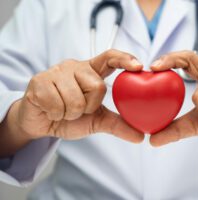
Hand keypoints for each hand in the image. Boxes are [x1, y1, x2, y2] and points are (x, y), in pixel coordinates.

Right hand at [15, 49, 143, 142]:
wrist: (41, 124)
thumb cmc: (70, 116)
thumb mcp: (97, 120)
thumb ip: (118, 124)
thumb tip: (141, 137)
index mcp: (91, 71)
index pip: (110, 57)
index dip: (125, 59)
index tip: (139, 66)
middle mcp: (75, 66)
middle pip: (98, 86)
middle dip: (89, 106)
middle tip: (78, 109)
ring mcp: (56, 72)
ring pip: (76, 98)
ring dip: (71, 113)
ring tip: (63, 110)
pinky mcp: (39, 81)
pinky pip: (57, 104)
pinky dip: (57, 114)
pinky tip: (51, 110)